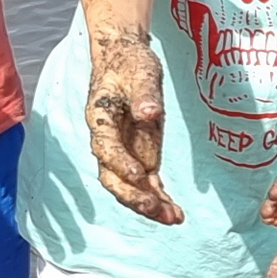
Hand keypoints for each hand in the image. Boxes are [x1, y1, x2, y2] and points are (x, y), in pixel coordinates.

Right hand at [84, 20, 182, 224]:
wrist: (124, 59)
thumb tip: (149, 114)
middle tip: (156, 209)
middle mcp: (108, 141)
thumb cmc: (130, 63)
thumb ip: (144, 94)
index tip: (141, 175)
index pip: (106, 148)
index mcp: (100, 119)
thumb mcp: (141, 71)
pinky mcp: (139, 155)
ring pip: (129, 187)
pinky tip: (175, 213)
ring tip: (174, 218)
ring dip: (149, 205)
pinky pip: (146, 184)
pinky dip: (159, 198)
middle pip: (113, 178)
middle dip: (134, 196)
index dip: (121, 163)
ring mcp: (123, 152)